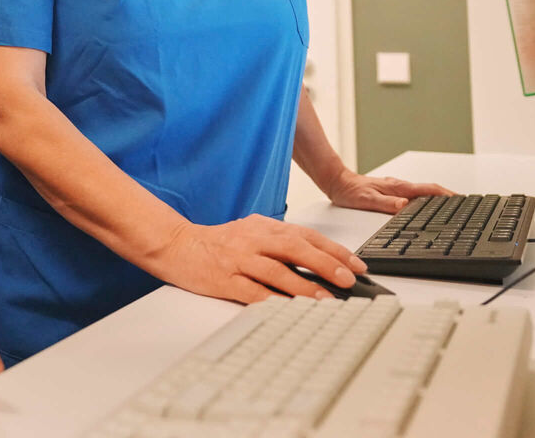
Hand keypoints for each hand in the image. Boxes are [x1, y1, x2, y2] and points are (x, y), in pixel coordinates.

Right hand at [155, 214, 368, 303]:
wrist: (177, 245)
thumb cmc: (218, 243)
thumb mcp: (251, 233)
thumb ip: (281, 244)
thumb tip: (319, 262)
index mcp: (263, 227)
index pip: (306, 236)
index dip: (334, 250)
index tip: (357, 265)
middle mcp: (253, 239)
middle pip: (296, 248)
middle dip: (326, 264)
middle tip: (349, 279)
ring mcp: (238, 259)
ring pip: (277, 271)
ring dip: (305, 286)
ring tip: (327, 299)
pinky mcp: (225, 279)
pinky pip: (253, 292)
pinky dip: (274, 301)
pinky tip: (290, 309)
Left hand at [323, 168, 453, 213]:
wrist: (337, 182)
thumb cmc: (349, 192)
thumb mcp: (366, 201)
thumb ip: (386, 204)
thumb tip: (404, 205)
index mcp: (398, 188)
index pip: (428, 190)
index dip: (446, 195)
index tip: (460, 200)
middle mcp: (399, 186)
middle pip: (429, 191)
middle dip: (447, 197)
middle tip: (462, 206)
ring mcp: (396, 188)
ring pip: (422, 193)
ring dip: (437, 199)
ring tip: (450, 208)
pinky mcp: (391, 191)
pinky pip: (413, 195)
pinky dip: (424, 200)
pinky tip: (425, 208)